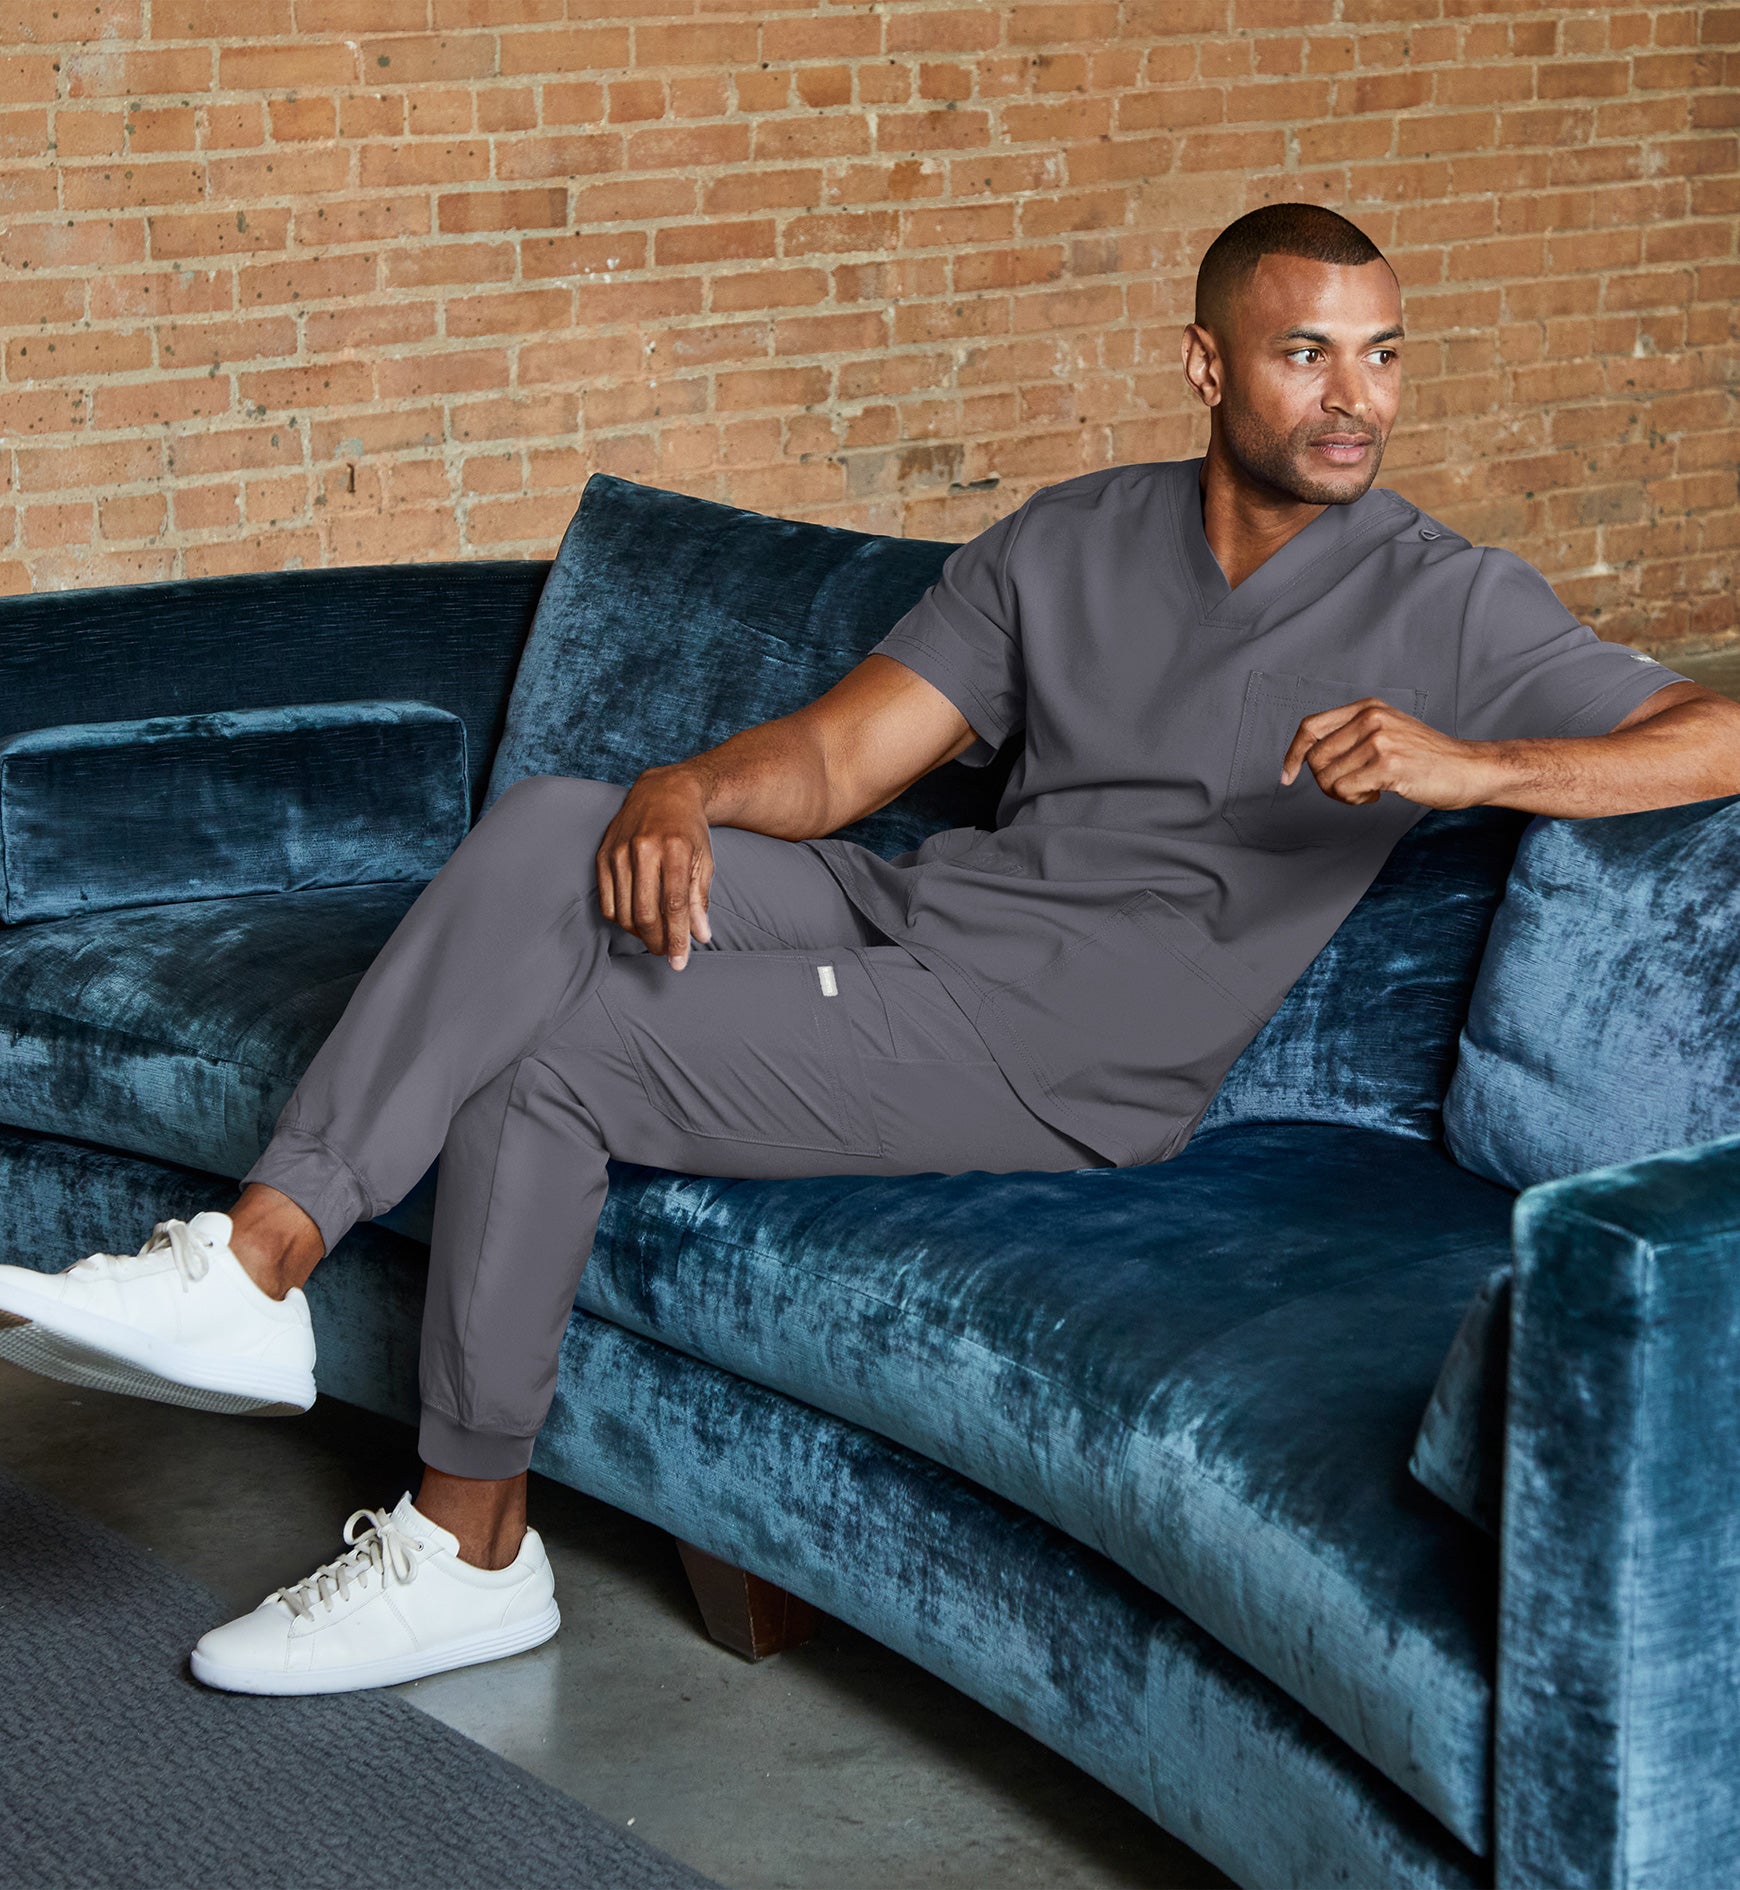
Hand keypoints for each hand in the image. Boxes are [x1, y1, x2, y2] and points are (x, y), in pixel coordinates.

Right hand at [595, 766, 714, 969]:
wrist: (663, 791)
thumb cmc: (689, 830)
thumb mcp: (703, 860)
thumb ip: (699, 900)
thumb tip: (700, 936)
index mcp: (675, 849)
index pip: (673, 905)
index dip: (677, 938)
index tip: (680, 962)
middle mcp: (644, 849)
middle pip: (646, 912)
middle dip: (657, 941)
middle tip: (667, 952)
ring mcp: (619, 851)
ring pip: (624, 911)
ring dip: (639, 934)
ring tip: (655, 937)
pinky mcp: (603, 854)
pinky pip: (607, 901)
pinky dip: (621, 919)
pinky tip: (636, 921)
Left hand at [1280, 698, 1497, 810]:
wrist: (1469, 769)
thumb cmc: (1427, 758)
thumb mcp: (1388, 732)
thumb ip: (1352, 736)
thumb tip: (1306, 757)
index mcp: (1367, 707)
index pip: (1310, 727)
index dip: (1293, 754)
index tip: (1287, 776)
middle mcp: (1371, 718)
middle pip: (1315, 758)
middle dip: (1326, 782)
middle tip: (1352, 787)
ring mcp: (1380, 739)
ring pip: (1327, 778)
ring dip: (1343, 794)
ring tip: (1369, 789)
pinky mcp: (1388, 764)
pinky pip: (1344, 789)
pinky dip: (1354, 799)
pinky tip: (1376, 795)